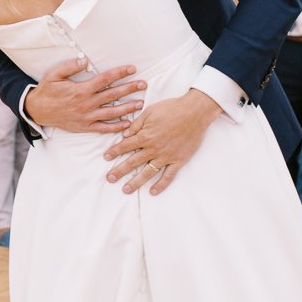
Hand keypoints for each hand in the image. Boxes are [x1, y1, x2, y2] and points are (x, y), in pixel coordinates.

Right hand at [24, 58, 145, 133]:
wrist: (37, 111)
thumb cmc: (47, 91)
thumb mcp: (54, 74)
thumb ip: (70, 66)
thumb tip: (85, 60)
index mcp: (81, 90)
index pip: (105, 79)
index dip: (120, 73)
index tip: (132, 68)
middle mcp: (86, 104)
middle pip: (113, 94)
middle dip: (130, 89)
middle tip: (144, 84)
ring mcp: (86, 117)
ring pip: (111, 112)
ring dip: (127, 108)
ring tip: (140, 103)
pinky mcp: (84, 127)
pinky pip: (103, 128)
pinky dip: (116, 127)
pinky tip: (127, 124)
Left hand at [103, 89, 220, 193]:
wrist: (195, 112)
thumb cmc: (172, 109)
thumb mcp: (150, 111)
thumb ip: (136, 124)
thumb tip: (125, 135)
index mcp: (145, 136)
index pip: (125, 146)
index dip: (114, 152)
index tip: (106, 158)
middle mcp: (153, 149)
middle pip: (132, 162)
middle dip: (119, 171)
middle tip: (109, 179)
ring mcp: (166, 157)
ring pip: (148, 172)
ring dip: (136, 182)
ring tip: (126, 189)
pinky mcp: (178, 160)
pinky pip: (168, 176)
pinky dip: (161, 185)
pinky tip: (152, 192)